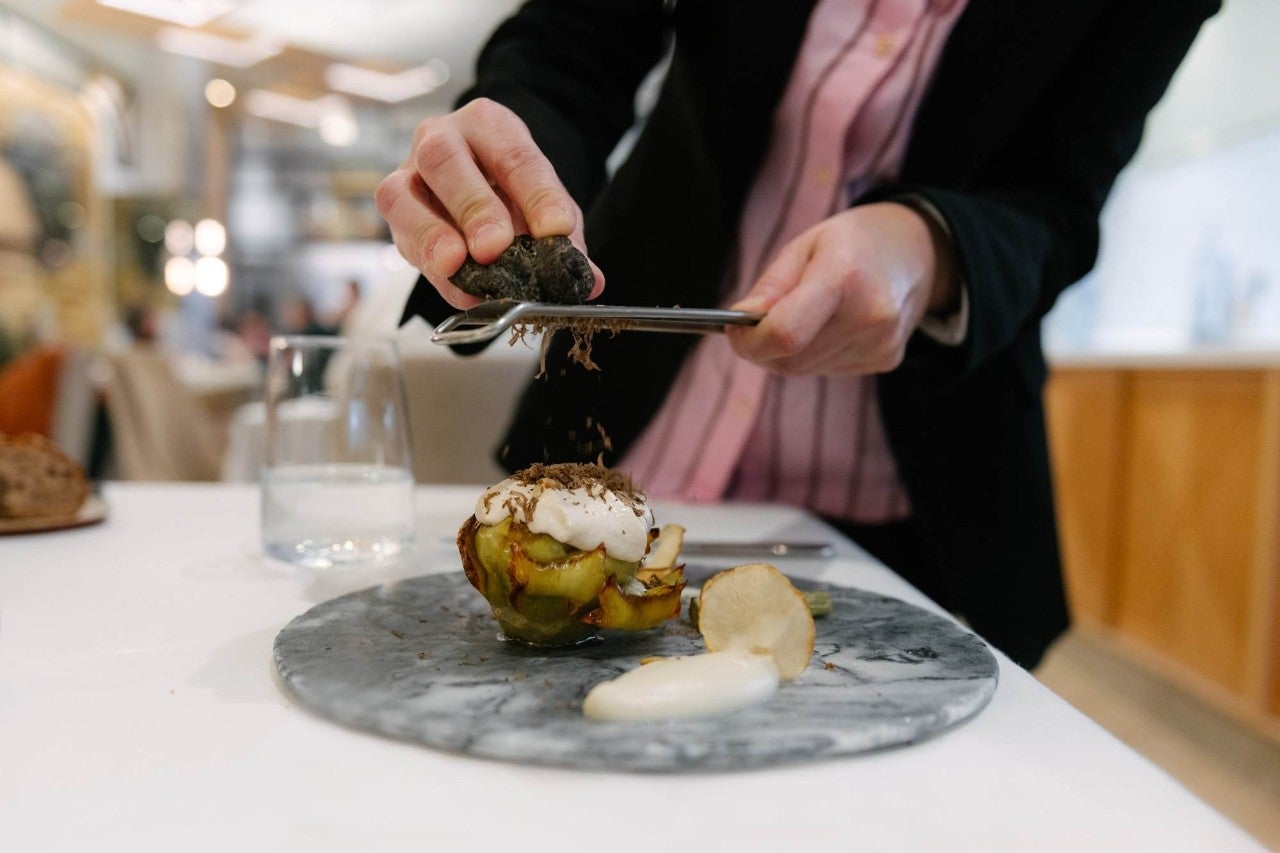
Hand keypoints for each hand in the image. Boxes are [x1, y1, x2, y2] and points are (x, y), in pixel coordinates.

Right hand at [375, 98, 604, 307]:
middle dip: (473, 207)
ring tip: (458, 264)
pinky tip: (459, 291)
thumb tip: (590, 281)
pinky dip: (431, 269)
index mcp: (489, 125)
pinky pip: (401, 237)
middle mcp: (440, 138)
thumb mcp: (546, 206)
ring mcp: (408, 173)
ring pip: (402, 194)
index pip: (514, 155)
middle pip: (446, 161)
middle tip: (495, 246)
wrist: (476, 184)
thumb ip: (567, 240)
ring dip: (432, 234)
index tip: (556, 229)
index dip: (537, 193)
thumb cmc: (512, 191)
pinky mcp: (394, 213)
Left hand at [726, 202, 958, 375]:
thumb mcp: (803, 246)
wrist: (915, 252)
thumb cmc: (851, 244)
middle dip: (762, 347)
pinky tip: (830, 325)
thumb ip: (770, 287)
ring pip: (804, 370)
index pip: (784, 334)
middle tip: (758, 321)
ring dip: (787, 352)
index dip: (749, 341)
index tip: (734, 328)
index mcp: (844, 277)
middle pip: (790, 359)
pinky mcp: (886, 360)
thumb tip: (740, 323)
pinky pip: (827, 370)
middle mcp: (869, 315)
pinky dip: (814, 354)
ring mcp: (881, 343)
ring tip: (803, 315)